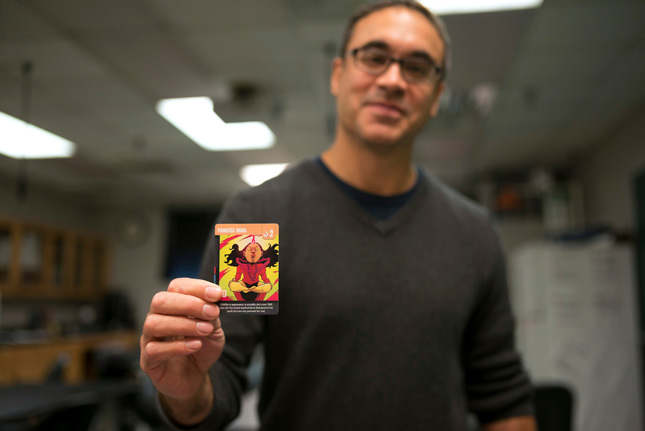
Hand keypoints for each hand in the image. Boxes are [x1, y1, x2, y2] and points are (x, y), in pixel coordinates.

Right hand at [140, 278, 224, 422]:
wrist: (194, 377)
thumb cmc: (201, 347)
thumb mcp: (213, 329)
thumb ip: (212, 315)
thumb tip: (215, 302)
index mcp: (172, 304)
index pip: (176, 287)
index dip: (196, 288)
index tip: (216, 294)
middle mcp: (157, 317)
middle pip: (160, 301)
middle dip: (189, 304)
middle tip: (212, 312)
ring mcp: (149, 338)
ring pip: (154, 323)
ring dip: (184, 325)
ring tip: (205, 330)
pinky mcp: (148, 360)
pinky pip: (154, 350)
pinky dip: (177, 347)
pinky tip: (195, 345)